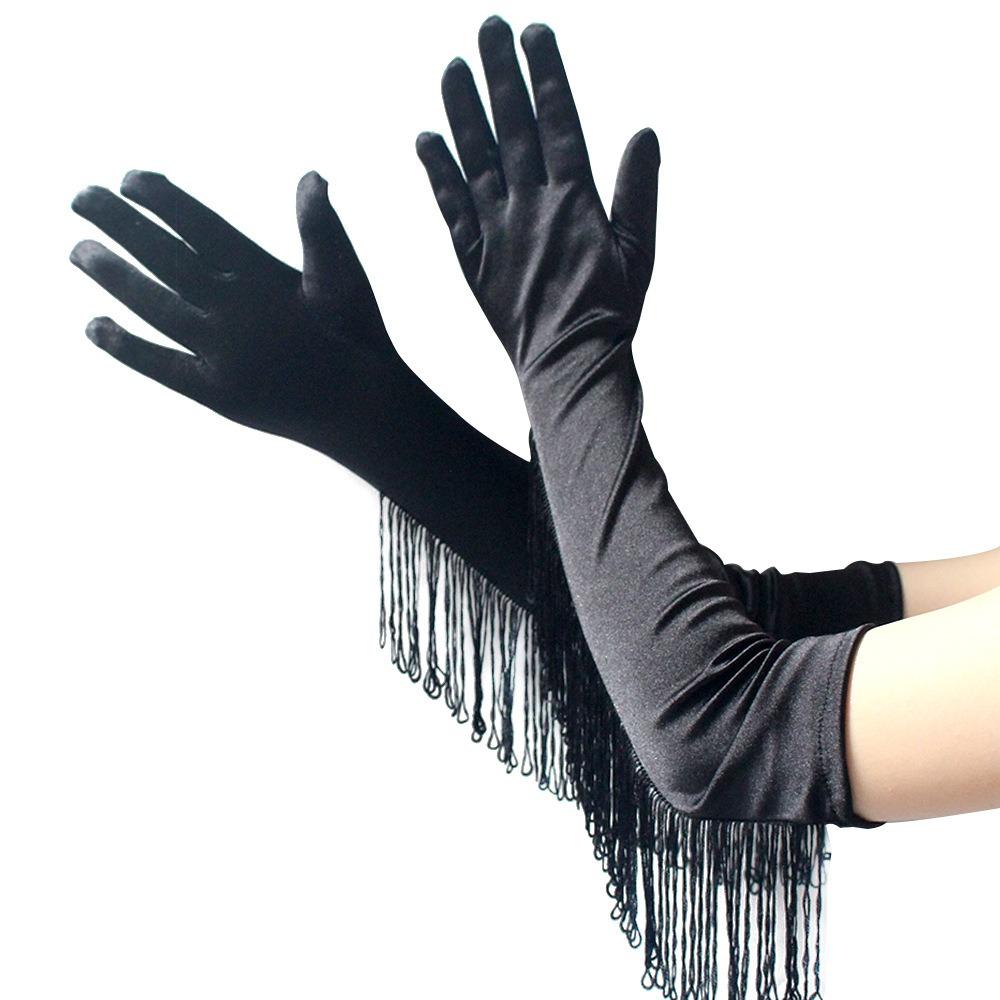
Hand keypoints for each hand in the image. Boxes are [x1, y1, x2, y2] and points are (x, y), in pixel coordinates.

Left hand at [70, 170, 406, 456]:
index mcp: (262, 275)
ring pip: (154, 304)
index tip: (130, 178)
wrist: (364, 408)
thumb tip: (312, 175)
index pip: (200, 226)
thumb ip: (322, 226)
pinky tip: (92, 326)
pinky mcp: (215, 392)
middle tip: (80, 196)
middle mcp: (234, 309)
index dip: (163, 200)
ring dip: (112, 275)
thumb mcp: (346, 275)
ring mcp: (221, 351)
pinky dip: (124, 346)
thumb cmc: (359, 336)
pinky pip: (160, 364)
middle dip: (119, 222)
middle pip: (165, 257)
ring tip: (76, 250)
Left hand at [415, 16, 659, 382]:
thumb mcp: (639, 250)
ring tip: (451, 67)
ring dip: (461, 109)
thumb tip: (645, 132)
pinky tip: (424, 138)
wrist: (569, 362)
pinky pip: (449, 206)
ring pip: (474, 156)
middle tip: (487, 27)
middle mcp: (531, 204)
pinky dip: (437, 171)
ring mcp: (497, 228)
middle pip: (512, 125)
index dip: (544, 74)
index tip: (534, 34)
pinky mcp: (472, 256)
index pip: (557, 120)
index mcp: (576, 198)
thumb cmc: (610, 310)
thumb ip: (638, 190)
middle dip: (500, 73)